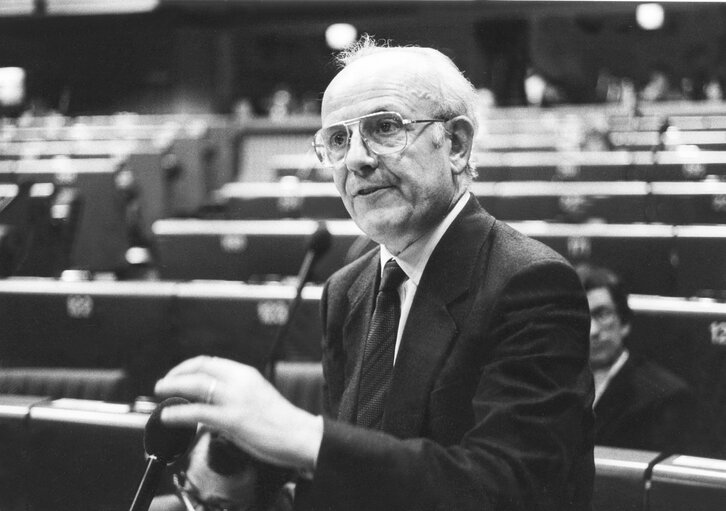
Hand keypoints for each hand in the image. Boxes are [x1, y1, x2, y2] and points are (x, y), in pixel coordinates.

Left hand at [154, 356, 322, 470]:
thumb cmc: (281, 421)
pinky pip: (198, 411)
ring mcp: (236, 399)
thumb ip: (236, 393)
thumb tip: (213, 400)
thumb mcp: (257, 396)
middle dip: (175, 374)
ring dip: (172, 388)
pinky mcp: (233, 419)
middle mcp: (240, 380)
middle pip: (199, 368)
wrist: (300, 435)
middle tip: (162, 383)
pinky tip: (167, 415)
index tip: (177, 374)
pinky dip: (178, 412)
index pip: (210, 361)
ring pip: (195, 385)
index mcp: (246, 373)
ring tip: (159, 394)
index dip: (187, 366)